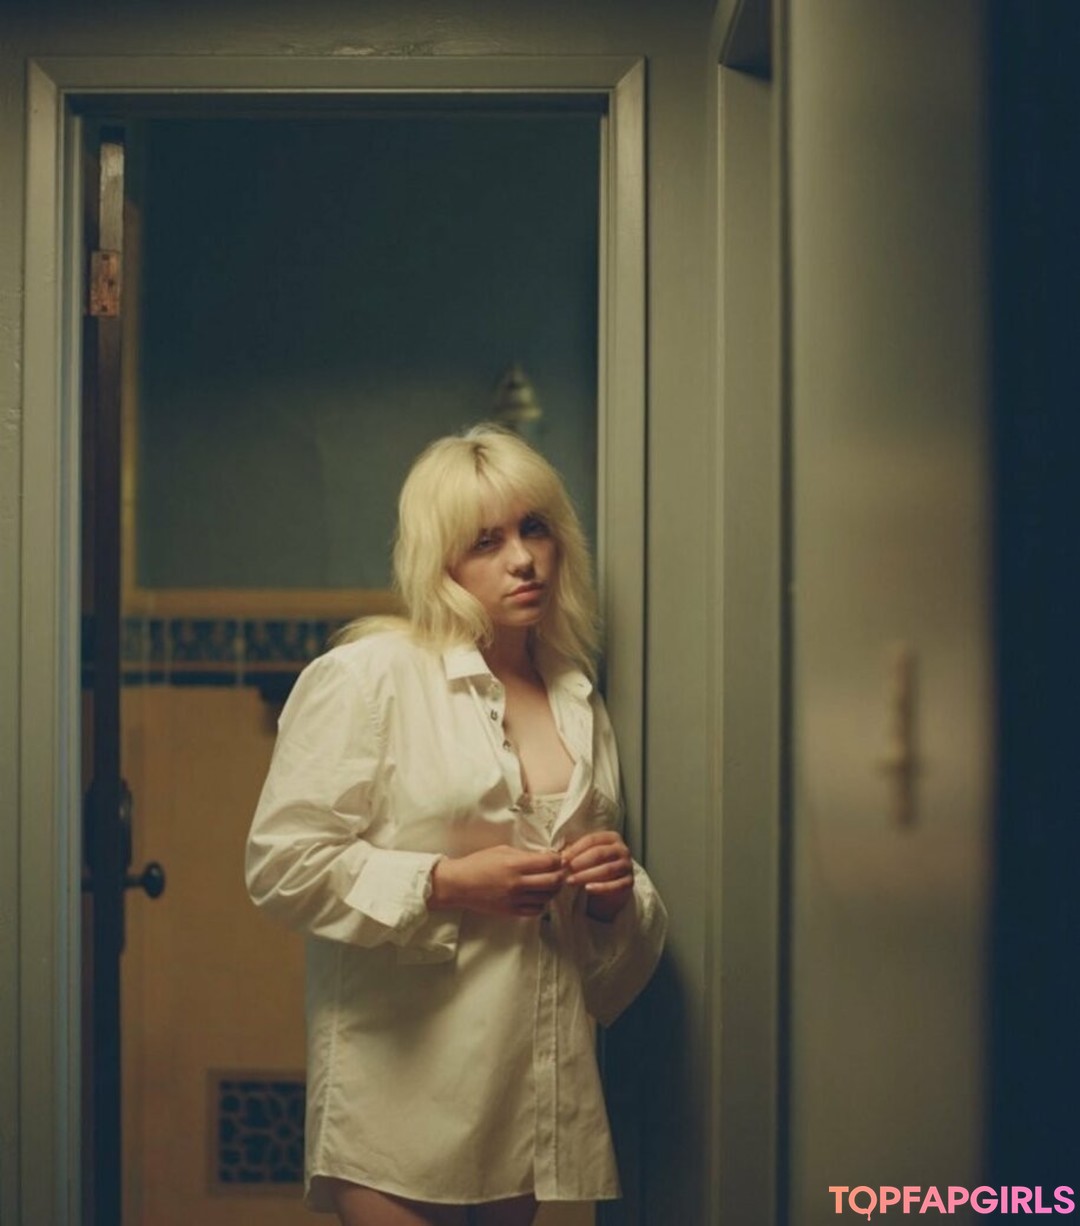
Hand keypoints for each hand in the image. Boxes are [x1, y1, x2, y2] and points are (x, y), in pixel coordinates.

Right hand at [428, 844, 565, 917]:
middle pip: (553, 881)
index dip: (558, 859)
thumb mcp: (501, 851)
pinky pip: (536, 910)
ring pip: (547, 897)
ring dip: (552, 890)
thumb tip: (544, 857)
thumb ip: (524, 855)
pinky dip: (542, 903)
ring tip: (549, 883)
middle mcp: (517, 884)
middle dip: (560, 875)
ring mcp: (515, 900)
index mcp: (515, 865)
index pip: (549, 863)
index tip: (557, 858)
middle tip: (559, 871)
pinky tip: (538, 895)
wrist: (458, 884)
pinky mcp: (511, 911)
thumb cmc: (477, 864)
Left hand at [561, 831, 633, 922]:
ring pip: (606, 870)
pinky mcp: (629, 882)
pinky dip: (600, 888)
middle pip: (600, 853)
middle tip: (566, 870)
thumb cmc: (596, 866)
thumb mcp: (587, 855)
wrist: (612, 885)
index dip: (576, 849)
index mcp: (612, 838)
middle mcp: (622, 850)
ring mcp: (627, 866)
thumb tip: (560, 854)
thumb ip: (576, 851)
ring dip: (586, 875)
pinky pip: (615, 886)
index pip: (592, 840)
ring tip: (571, 881)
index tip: (562, 858)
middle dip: (580, 862)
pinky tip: (587, 889)